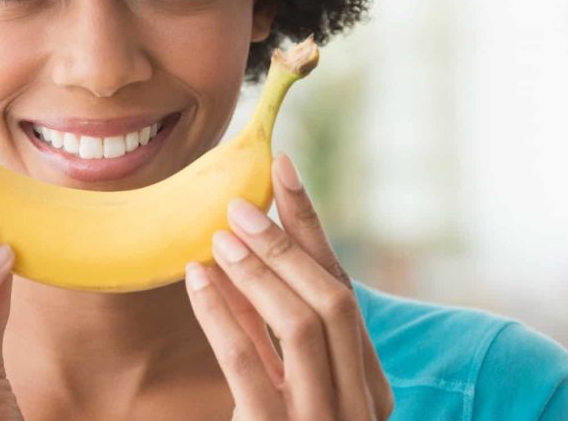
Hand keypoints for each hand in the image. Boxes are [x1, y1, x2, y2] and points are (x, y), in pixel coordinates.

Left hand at [184, 153, 393, 419]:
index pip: (344, 290)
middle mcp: (361, 404)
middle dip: (288, 242)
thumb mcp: (296, 395)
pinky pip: (250, 365)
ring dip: (259, 270)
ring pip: (303, 324)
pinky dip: (223, 314)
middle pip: (332, 299)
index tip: (284, 170)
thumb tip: (248, 262)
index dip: (313, 226)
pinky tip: (196, 280)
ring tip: (219, 237)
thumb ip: (282, 341)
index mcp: (370, 388)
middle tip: (241, 204)